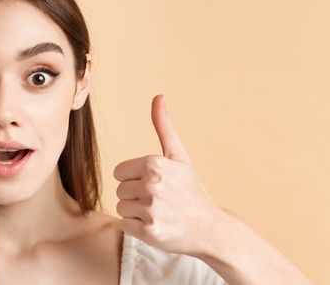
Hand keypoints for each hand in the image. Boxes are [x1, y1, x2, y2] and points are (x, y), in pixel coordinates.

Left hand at [114, 94, 223, 255]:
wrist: (210, 227)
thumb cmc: (192, 190)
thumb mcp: (179, 156)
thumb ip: (164, 127)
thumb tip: (158, 97)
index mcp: (154, 164)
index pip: (120, 172)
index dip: (134, 178)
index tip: (154, 184)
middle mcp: (151, 186)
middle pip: (120, 190)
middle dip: (135, 196)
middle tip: (159, 200)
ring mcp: (150, 210)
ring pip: (121, 208)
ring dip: (136, 213)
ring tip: (159, 213)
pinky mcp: (149, 232)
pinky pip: (125, 225)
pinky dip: (137, 228)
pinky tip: (157, 225)